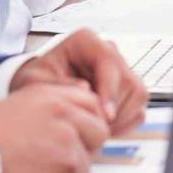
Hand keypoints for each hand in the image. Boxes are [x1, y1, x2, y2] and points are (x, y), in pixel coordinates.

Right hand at [0, 83, 109, 172]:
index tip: (77, 131)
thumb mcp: (24, 99)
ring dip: (68, 169)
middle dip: (85, 144)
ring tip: (39, 168)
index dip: (86, 120)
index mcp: (58, 101)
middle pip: (98, 134)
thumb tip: (85, 102)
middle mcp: (68, 123)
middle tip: (60, 153)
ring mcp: (70, 152)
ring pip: (86, 163)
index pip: (93, 105)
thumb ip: (57, 98)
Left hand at [12, 29, 147, 133]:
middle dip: (116, 110)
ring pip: (138, 95)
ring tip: (95, 131)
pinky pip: (137, 109)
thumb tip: (86, 89)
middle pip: (130, 81)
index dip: (110, 90)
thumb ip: (57, 85)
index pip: (109, 62)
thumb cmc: (35, 83)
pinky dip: (124, 125)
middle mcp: (108, 52)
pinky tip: (102, 130)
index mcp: (86, 41)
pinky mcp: (126, 90)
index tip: (105, 116)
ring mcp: (120, 71)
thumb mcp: (34, 83)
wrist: (38, 93)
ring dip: (121, 119)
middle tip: (96, 130)